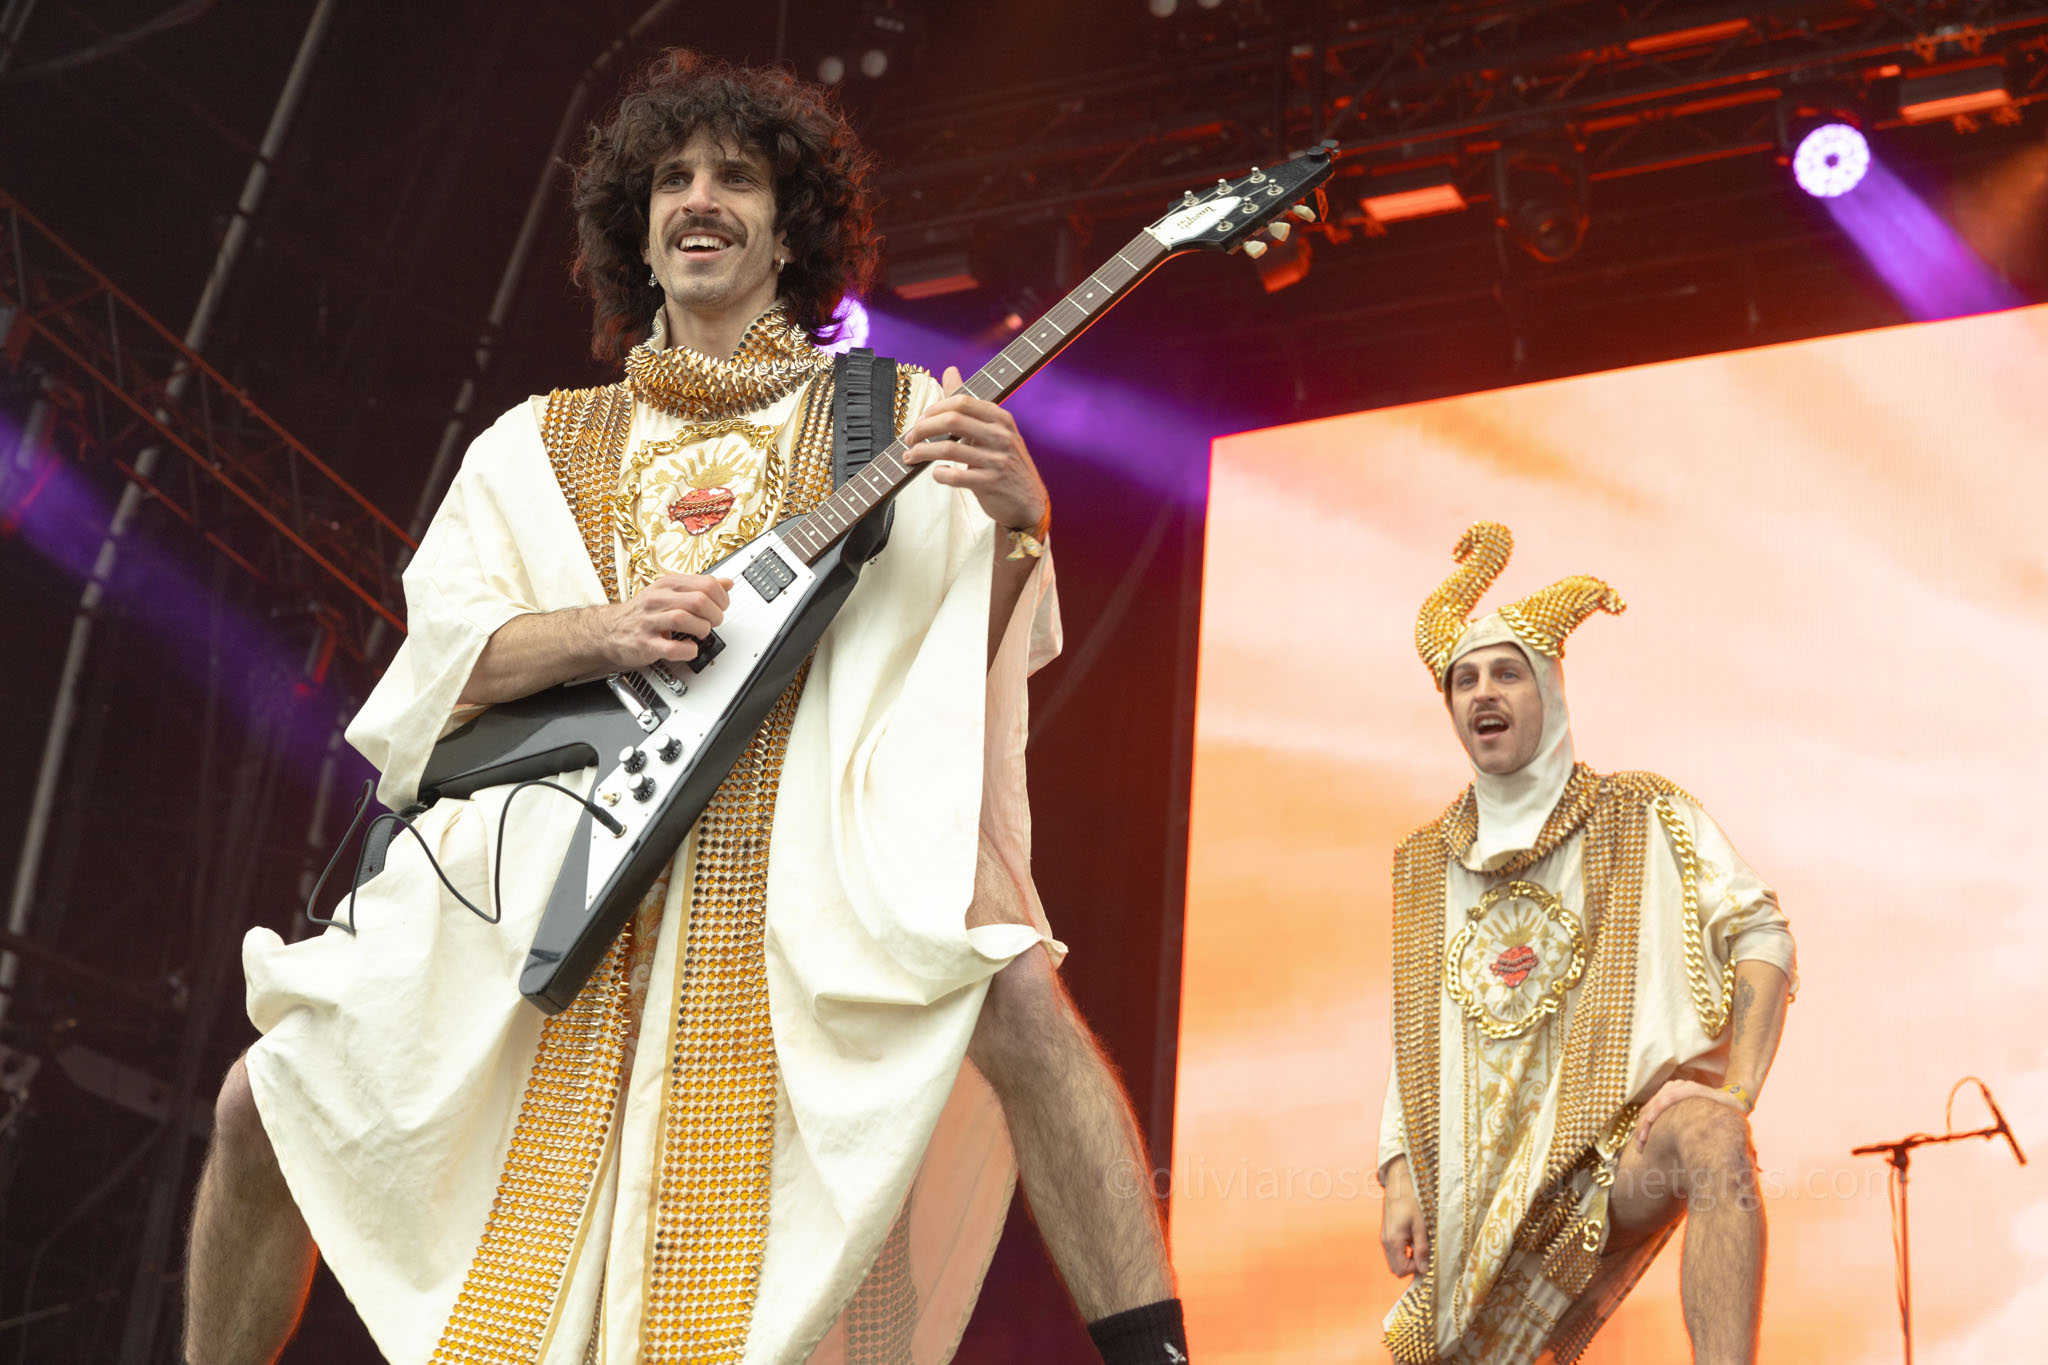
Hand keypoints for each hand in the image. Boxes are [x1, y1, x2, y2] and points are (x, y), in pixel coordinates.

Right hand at [602, 573, 730, 667]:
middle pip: (698, 600)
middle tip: (713, 622)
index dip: (722, 597)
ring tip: (701, 633)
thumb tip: (726, 583)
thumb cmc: (643, 612)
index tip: (721, 606)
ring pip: (684, 619)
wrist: (608, 630)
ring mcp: (650, 622)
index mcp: (667, 585)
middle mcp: (657, 600)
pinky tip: (689, 647)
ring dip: (702, 629)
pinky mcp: (646, 644)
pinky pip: (672, 647)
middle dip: (715, 614)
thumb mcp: (669, 592)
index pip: (706, 583)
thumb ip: (698, 587)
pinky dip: (687, 650)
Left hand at [900, 365, 1048, 533]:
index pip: (962, 401)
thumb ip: (969, 404)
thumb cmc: (1004, 462)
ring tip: (910, 456)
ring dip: (922, 452)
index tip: (920, 420)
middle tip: (910, 438)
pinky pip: (955, 476)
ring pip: (949, 449)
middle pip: (953, 420)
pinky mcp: (990, 484)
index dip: (934, 408)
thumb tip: (950, 370)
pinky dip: (939, 474)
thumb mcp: (994, 430)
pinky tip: (936, 473)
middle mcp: (1002, 436)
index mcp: (1001, 419)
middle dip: (923, 428)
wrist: (1028, 501)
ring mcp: (997, 460)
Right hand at [1379, 1157, 1429, 1276]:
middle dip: (1410, 1266)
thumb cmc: (1411, 1202)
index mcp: (1393, 1241)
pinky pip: (1394, 1251)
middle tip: (1423, 1253)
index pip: (1401, 1270)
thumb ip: (1421, 1249)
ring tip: (1419, 1244)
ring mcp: (1385, 1238)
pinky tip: (1413, 1238)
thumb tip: (1424, 1269)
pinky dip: (1404, 1251)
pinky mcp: (1387, 1233)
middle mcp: (1386, 1242)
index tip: (1426, 1258)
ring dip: (1407, 1258)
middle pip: (1396, 1269)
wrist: (1399, 1184)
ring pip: (1394, 1260)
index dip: (1415, 1269)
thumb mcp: (1420, 1226)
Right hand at [1634, 1077, 1748, 1151]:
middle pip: (1653, 1104)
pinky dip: (1646, 1121)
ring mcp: (1671, 1089)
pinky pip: (1652, 1107)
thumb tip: (1714, 1140)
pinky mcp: (1668, 1095)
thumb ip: (1721, 1120)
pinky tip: (1644, 1136)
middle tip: (1641, 1146)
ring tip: (1640, 1144)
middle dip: (1643, 1125)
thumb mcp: (1727, 1112)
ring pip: (1649, 1107)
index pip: (1666, 1099)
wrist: (1731, 1097)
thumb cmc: (1730, 1109)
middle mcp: (1677, 1086)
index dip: (1654, 1113)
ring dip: (1642, 1125)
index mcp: (1689, 1089)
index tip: (1646, 1129)